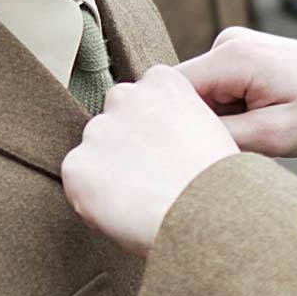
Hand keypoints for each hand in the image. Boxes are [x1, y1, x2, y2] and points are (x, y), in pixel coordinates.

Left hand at [62, 66, 239, 256]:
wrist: (208, 213)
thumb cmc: (219, 180)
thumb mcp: (210, 129)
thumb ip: (177, 121)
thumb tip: (161, 142)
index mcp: (162, 81)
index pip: (144, 95)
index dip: (154, 127)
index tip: (166, 148)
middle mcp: (125, 97)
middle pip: (115, 118)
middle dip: (126, 144)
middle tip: (152, 175)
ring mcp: (98, 130)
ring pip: (95, 151)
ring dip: (110, 171)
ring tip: (143, 197)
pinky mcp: (77, 166)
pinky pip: (80, 184)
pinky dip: (95, 199)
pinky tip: (127, 209)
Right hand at [179, 27, 296, 157]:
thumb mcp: (273, 136)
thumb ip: (218, 135)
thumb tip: (176, 137)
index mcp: (232, 56)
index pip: (169, 92)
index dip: (174, 126)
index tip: (198, 151)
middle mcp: (229, 42)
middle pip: (185, 94)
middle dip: (205, 124)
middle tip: (245, 143)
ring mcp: (237, 45)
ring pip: (203, 95)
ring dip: (223, 119)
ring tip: (261, 129)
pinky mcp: (246, 54)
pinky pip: (220, 89)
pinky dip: (235, 110)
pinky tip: (265, 117)